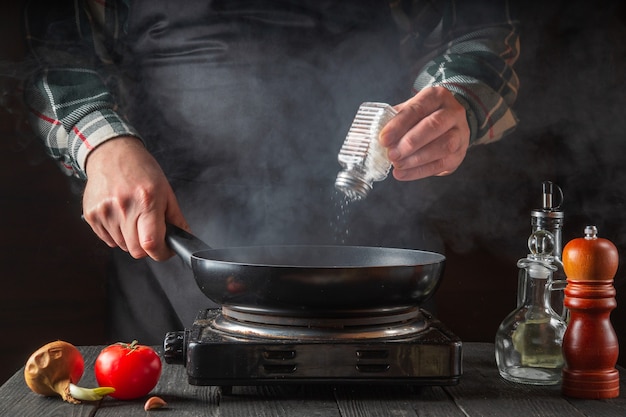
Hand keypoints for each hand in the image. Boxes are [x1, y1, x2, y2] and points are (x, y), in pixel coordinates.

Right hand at [82, 136, 188, 260]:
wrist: (112, 153)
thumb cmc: (141, 170)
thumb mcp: (166, 190)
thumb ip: (176, 218)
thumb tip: (184, 238)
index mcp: (146, 201)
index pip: (151, 243)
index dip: (161, 253)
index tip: (165, 250)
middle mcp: (124, 207)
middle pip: (136, 250)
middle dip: (147, 247)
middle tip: (151, 233)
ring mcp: (104, 212)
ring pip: (122, 246)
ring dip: (131, 239)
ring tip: (134, 217)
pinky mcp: (91, 215)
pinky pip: (108, 240)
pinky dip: (117, 235)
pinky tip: (121, 216)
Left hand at [379, 86, 469, 180]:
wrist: (449, 125)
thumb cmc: (422, 118)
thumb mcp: (408, 111)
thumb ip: (389, 121)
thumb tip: (363, 136)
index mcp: (436, 96)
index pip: (417, 109)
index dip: (399, 125)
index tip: (383, 139)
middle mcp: (452, 112)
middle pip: (433, 125)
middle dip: (410, 142)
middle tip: (391, 154)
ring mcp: (460, 133)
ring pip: (443, 145)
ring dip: (416, 158)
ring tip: (397, 164)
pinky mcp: (459, 154)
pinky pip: (441, 164)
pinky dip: (419, 171)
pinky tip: (403, 173)